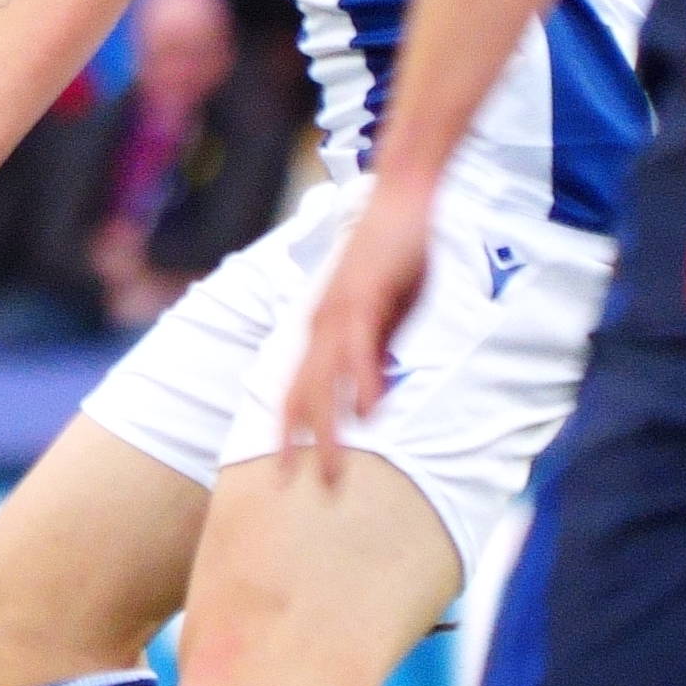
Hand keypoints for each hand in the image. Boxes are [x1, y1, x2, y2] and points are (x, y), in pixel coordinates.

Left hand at [280, 182, 434, 481]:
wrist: (404, 197)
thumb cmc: (397, 254)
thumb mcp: (386, 314)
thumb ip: (376, 352)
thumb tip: (372, 396)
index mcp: (322, 329)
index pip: (295, 390)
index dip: (286, 431)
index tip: (282, 470)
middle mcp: (320, 324)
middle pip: (298, 395)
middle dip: (293, 444)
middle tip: (289, 487)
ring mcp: (339, 311)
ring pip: (323, 380)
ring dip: (327, 430)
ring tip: (330, 470)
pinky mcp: (365, 296)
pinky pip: (358, 348)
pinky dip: (360, 383)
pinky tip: (365, 414)